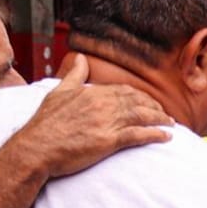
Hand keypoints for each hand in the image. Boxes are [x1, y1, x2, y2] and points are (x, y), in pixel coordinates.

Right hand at [14, 53, 173, 179]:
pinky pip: (138, 135)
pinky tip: (166, 136)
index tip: (149, 103)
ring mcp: (106, 122)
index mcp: (91, 92)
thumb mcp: (57, 93)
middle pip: (137, 102)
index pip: (124, 90)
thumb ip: (74, 76)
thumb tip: (81, 59)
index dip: (140, 97)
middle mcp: (102, 104)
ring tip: (171, 124)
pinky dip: (155, 134)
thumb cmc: (44, 125)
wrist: (35, 148)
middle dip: (154, 107)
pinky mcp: (109, 141)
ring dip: (160, 119)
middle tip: (165, 114)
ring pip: (142, 116)